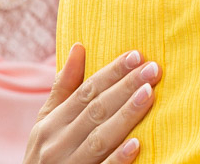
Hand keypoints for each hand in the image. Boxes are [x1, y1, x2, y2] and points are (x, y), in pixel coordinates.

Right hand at [24, 44, 162, 163]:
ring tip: (149, 94)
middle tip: (153, 69)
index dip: (111, 73)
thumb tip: (78, 47)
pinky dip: (118, 158)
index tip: (136, 55)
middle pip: (96, 110)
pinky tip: (137, 144)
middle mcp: (57, 143)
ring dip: (126, 115)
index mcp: (51, 123)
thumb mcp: (47, 121)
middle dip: (126, 87)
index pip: (85, 92)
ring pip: (100, 138)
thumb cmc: (45, 154)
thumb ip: (64, 87)